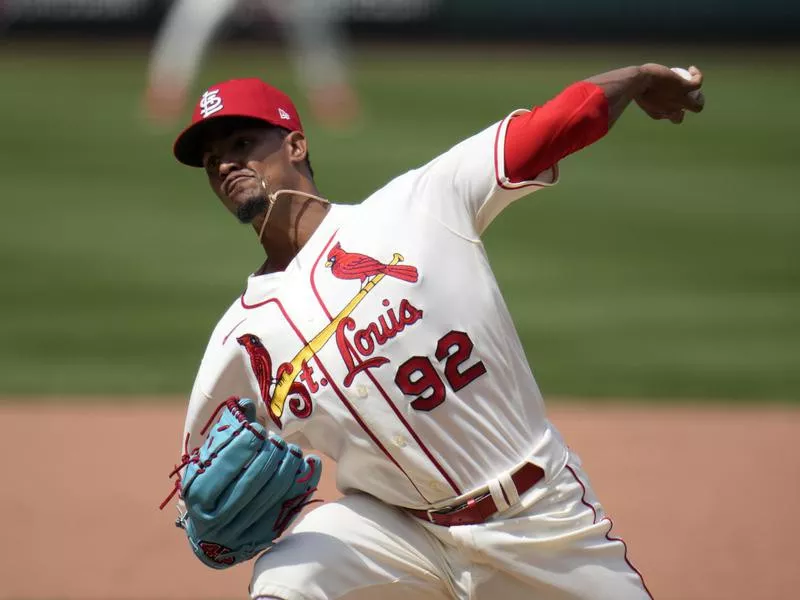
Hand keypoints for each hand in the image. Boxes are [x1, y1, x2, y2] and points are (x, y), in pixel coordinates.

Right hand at [177, 397, 321, 568]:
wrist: (212, 535)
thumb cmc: (210, 484)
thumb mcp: (207, 460)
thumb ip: (225, 432)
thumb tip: (245, 403)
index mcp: (198, 494)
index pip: (224, 465)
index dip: (244, 444)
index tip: (257, 428)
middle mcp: (216, 518)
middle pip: (252, 480)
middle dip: (270, 454)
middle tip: (279, 439)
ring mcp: (242, 531)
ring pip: (274, 494)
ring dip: (288, 466)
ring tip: (293, 449)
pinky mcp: (265, 535)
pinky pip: (290, 505)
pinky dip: (303, 481)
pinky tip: (310, 463)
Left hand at [635, 64, 704, 123]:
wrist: (639, 81)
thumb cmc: (634, 87)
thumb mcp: (636, 95)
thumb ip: (640, 96)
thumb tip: (637, 91)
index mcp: (658, 114)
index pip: (673, 117)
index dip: (677, 111)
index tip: (672, 100)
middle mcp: (671, 109)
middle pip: (688, 114)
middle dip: (695, 104)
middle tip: (691, 94)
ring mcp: (679, 99)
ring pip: (698, 103)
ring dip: (699, 95)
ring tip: (694, 83)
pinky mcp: (684, 87)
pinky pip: (698, 82)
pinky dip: (697, 75)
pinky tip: (691, 69)